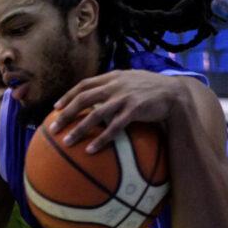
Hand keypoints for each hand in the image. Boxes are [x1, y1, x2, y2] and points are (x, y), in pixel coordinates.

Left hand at [49, 70, 183, 152]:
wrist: (174, 93)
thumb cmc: (151, 90)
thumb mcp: (130, 81)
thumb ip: (113, 86)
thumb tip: (97, 98)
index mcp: (112, 77)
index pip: (85, 84)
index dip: (68, 95)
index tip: (56, 107)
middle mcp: (115, 85)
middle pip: (84, 99)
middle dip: (66, 114)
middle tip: (53, 128)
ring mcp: (124, 97)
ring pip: (95, 114)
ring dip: (79, 129)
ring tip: (67, 142)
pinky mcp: (134, 110)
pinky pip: (114, 128)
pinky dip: (101, 139)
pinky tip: (90, 150)